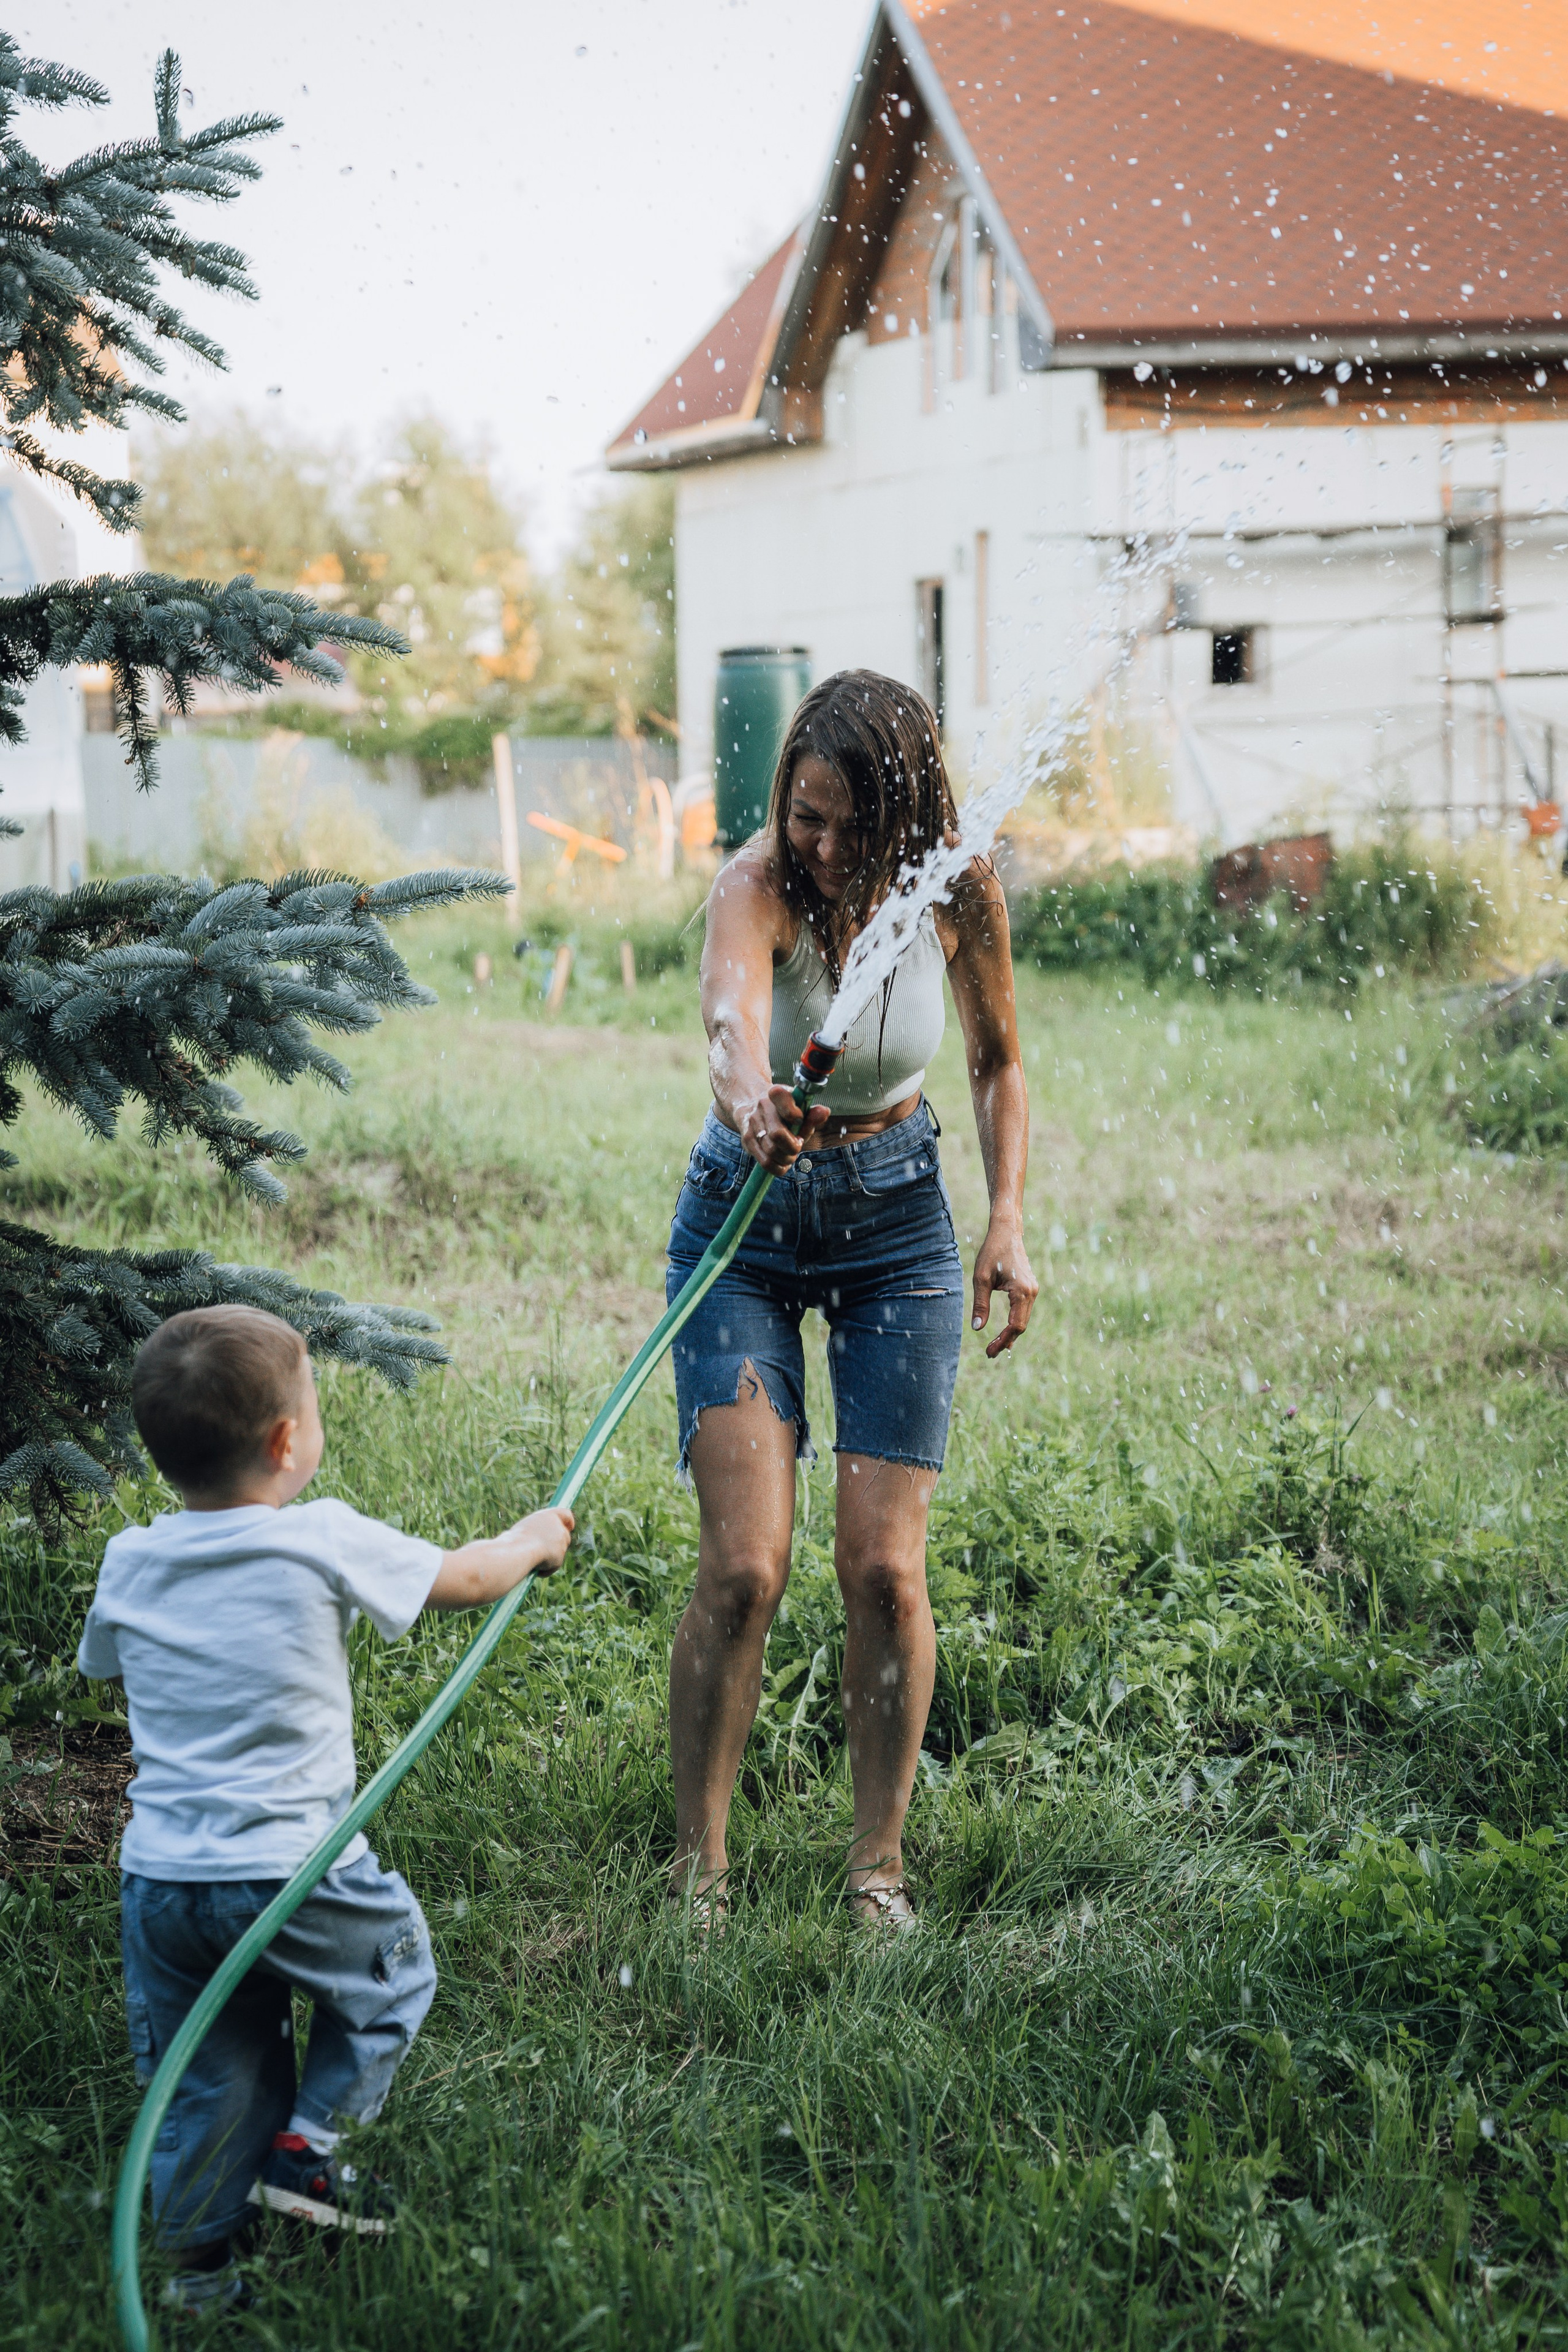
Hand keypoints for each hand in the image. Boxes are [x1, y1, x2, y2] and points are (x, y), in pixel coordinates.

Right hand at [512, 1505, 573, 1575]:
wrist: (517, 1551)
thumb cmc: (513, 1540)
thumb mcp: (523, 1531)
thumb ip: (536, 1533)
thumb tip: (535, 1544)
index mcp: (548, 1516)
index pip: (565, 1514)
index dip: (568, 1521)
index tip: (570, 1526)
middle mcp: (558, 1527)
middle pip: (565, 1536)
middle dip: (557, 1544)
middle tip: (545, 1551)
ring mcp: (561, 1542)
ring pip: (559, 1552)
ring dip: (549, 1558)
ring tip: (532, 1560)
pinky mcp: (560, 1557)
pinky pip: (552, 1566)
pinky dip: (545, 1569)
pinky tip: (534, 1569)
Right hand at [735, 1083, 829, 1171]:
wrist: (752, 1104)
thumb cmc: (782, 1110)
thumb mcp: (799, 1108)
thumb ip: (813, 1113)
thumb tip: (824, 1112)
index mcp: (777, 1093)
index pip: (782, 1099)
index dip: (794, 1114)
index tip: (800, 1119)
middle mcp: (762, 1107)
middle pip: (777, 1135)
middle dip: (793, 1147)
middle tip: (798, 1146)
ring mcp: (752, 1123)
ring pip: (771, 1151)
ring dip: (786, 1159)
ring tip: (791, 1155)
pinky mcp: (747, 1139)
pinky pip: (764, 1162)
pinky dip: (778, 1167)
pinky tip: (783, 1162)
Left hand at [971, 1222, 1036, 1357]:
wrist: (1006, 1232)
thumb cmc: (992, 1252)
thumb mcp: (981, 1279)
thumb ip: (980, 1304)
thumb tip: (977, 1328)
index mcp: (1021, 1291)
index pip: (1015, 1325)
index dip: (1002, 1340)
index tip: (989, 1351)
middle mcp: (1031, 1292)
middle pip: (1021, 1326)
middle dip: (1005, 1341)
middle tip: (989, 1353)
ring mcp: (1032, 1290)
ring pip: (1023, 1320)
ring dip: (1010, 1334)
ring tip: (995, 1347)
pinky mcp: (1029, 1288)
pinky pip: (1023, 1311)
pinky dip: (1014, 1323)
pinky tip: (1005, 1334)